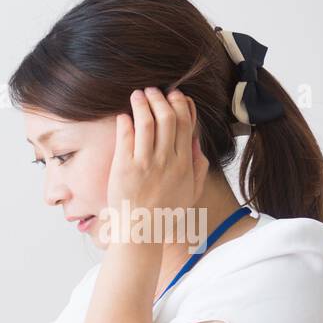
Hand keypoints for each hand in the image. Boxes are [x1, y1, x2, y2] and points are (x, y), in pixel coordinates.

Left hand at [104, 87, 208, 245]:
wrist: (142, 232)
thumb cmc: (165, 213)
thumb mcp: (191, 191)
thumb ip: (198, 167)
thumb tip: (198, 143)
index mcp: (184, 163)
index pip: (186, 124)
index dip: (181, 105)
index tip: (175, 95)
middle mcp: (167, 160)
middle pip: (168, 118)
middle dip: (161, 99)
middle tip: (153, 90)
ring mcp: (145, 163)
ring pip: (147, 124)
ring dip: (142, 104)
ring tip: (137, 94)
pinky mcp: (124, 168)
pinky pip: (126, 138)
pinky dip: (126, 123)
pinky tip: (124, 115)